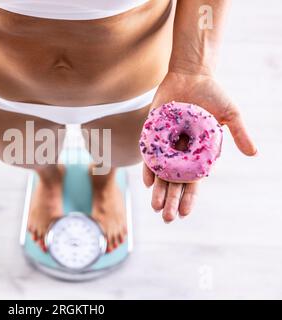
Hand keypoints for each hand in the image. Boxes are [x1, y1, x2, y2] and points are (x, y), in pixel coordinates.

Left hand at [143, 71, 256, 222]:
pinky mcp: (154, 135)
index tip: (185, 213)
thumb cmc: (212, 94)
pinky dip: (148, 168)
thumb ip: (238, 134)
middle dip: (171, 200)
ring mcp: (167, 146)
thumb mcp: (229, 114)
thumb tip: (254, 153)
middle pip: (175, 182)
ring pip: (161, 173)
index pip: (194, 181)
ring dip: (159, 190)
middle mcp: (182, 153)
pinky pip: (150, 156)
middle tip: (167, 218)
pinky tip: (148, 182)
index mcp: (200, 154)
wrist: (190, 75)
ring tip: (156, 207)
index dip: (190, 197)